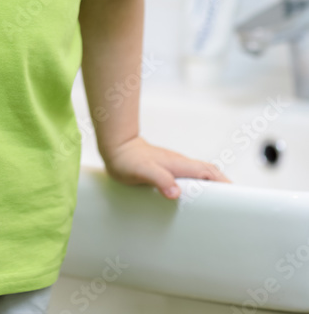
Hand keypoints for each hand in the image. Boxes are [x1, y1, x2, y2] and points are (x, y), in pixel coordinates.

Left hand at [100, 135, 231, 199]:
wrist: (116, 148)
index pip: (210, 172)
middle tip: (234, 205)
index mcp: (180, 165)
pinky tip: (195, 200)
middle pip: (210, 175)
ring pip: (200, 177)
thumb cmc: (128, 159)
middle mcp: (181, 164)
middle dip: (224, 186)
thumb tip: (175, 192)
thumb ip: (160, 180)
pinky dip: (198, 189)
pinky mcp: (168, 171)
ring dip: (212, 188)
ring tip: (219, 207)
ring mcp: (175, 167)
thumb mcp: (143, 172)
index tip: (238, 195)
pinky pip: (189, 180)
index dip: (225, 183)